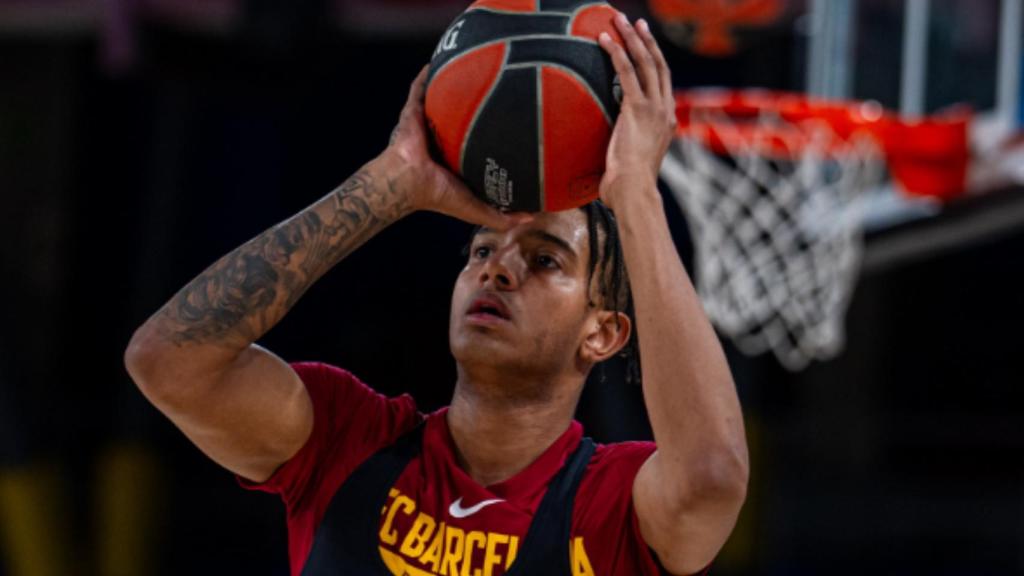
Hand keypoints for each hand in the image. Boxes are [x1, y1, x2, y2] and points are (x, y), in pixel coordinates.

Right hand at [381, 65, 529, 228]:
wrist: (408, 182)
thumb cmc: (438, 196)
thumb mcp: (476, 209)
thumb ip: (502, 216)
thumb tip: (533, 218)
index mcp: (454, 159)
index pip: (476, 143)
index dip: (492, 133)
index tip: (512, 124)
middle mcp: (440, 139)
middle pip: (459, 118)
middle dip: (474, 105)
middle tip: (498, 90)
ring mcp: (426, 125)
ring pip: (440, 101)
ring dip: (451, 86)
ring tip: (470, 68)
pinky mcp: (412, 113)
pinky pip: (418, 90)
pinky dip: (426, 76)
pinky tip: (438, 61)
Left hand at [597, 15, 676, 210]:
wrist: (634, 191)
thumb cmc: (629, 185)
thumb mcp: (634, 160)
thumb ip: (630, 146)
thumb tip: (614, 152)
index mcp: (667, 121)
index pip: (663, 82)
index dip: (654, 60)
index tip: (646, 44)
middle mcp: (665, 110)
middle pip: (658, 65)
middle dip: (646, 40)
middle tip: (636, 22)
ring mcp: (654, 108)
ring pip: (645, 62)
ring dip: (632, 38)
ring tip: (620, 19)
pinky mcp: (637, 109)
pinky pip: (626, 73)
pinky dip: (616, 53)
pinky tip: (605, 39)